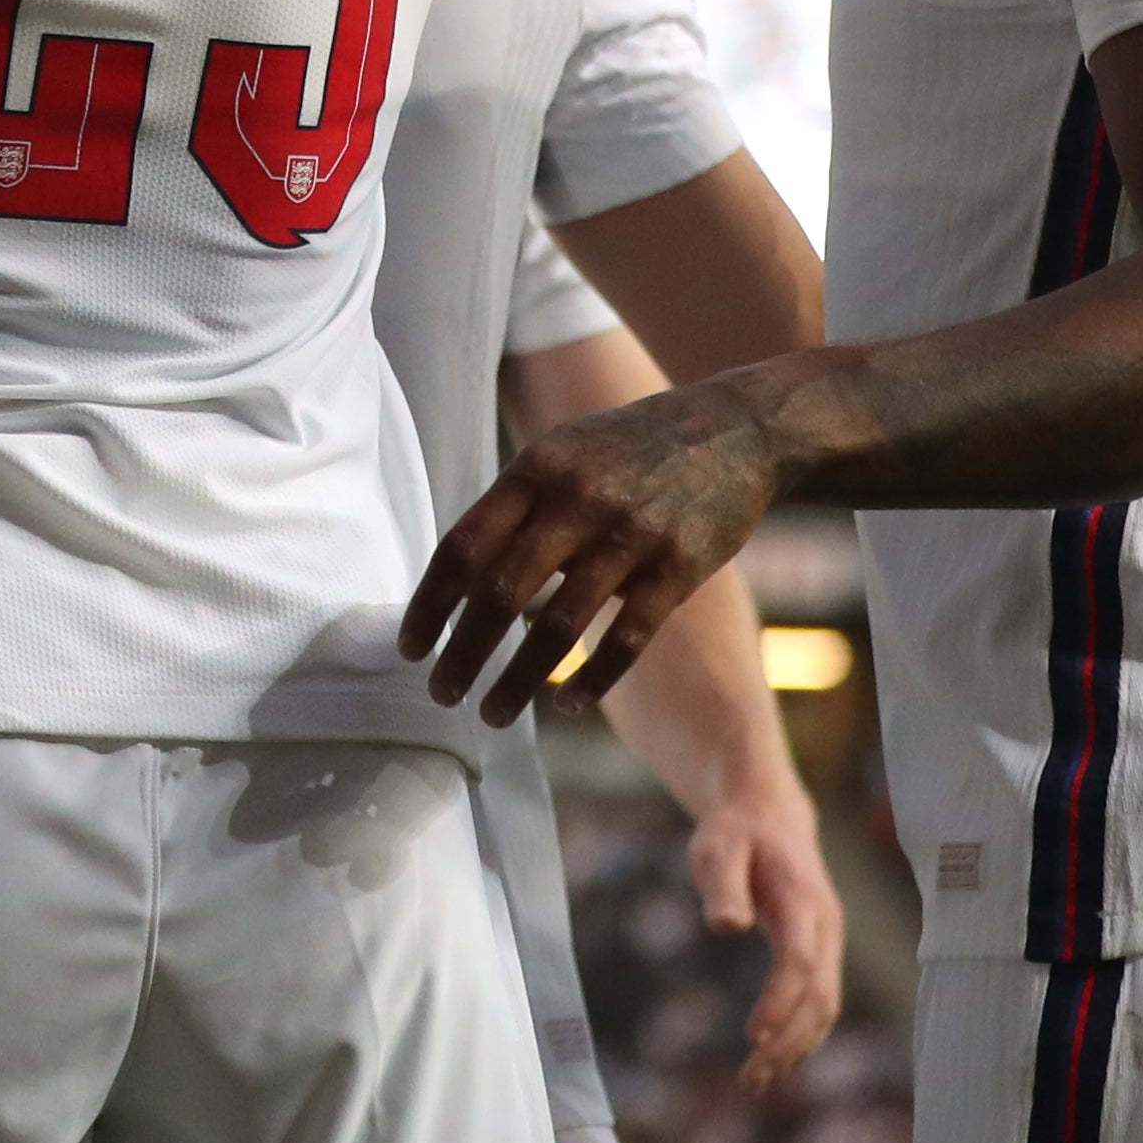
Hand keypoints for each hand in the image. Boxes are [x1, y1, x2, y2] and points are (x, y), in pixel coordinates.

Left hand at [401, 372, 785, 720]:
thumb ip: (513, 506)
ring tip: (493, 715)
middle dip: (463, 653)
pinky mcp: (679, 567)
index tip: (409, 649)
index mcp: (535, 471)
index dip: (430, 604)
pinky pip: (626, 639)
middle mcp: (576, 501)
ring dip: (518, 681)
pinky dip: (592, 681)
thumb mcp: (561, 453)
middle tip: (442, 695)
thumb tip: (456, 576)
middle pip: (500, 592)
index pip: (463, 546)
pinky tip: (566, 704)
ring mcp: (630, 534)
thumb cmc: (627, 448)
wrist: (733, 427)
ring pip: (558, 626)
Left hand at [689, 780, 845, 1088]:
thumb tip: (728, 926)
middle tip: (749, 1080)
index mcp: (802, 901)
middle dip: (788, 1042)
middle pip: (819, 996)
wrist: (768, 816)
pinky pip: (819, 1002)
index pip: (799, 962)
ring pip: (825, 1007)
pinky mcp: (820, 954)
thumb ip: (723, 884)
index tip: (752, 1037)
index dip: (780, 1002)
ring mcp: (828, 943)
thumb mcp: (717, 847)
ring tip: (754, 1083)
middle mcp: (826, 927)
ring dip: (795, 1048)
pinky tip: (772, 1063)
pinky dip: (800, 1036)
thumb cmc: (736, 833)